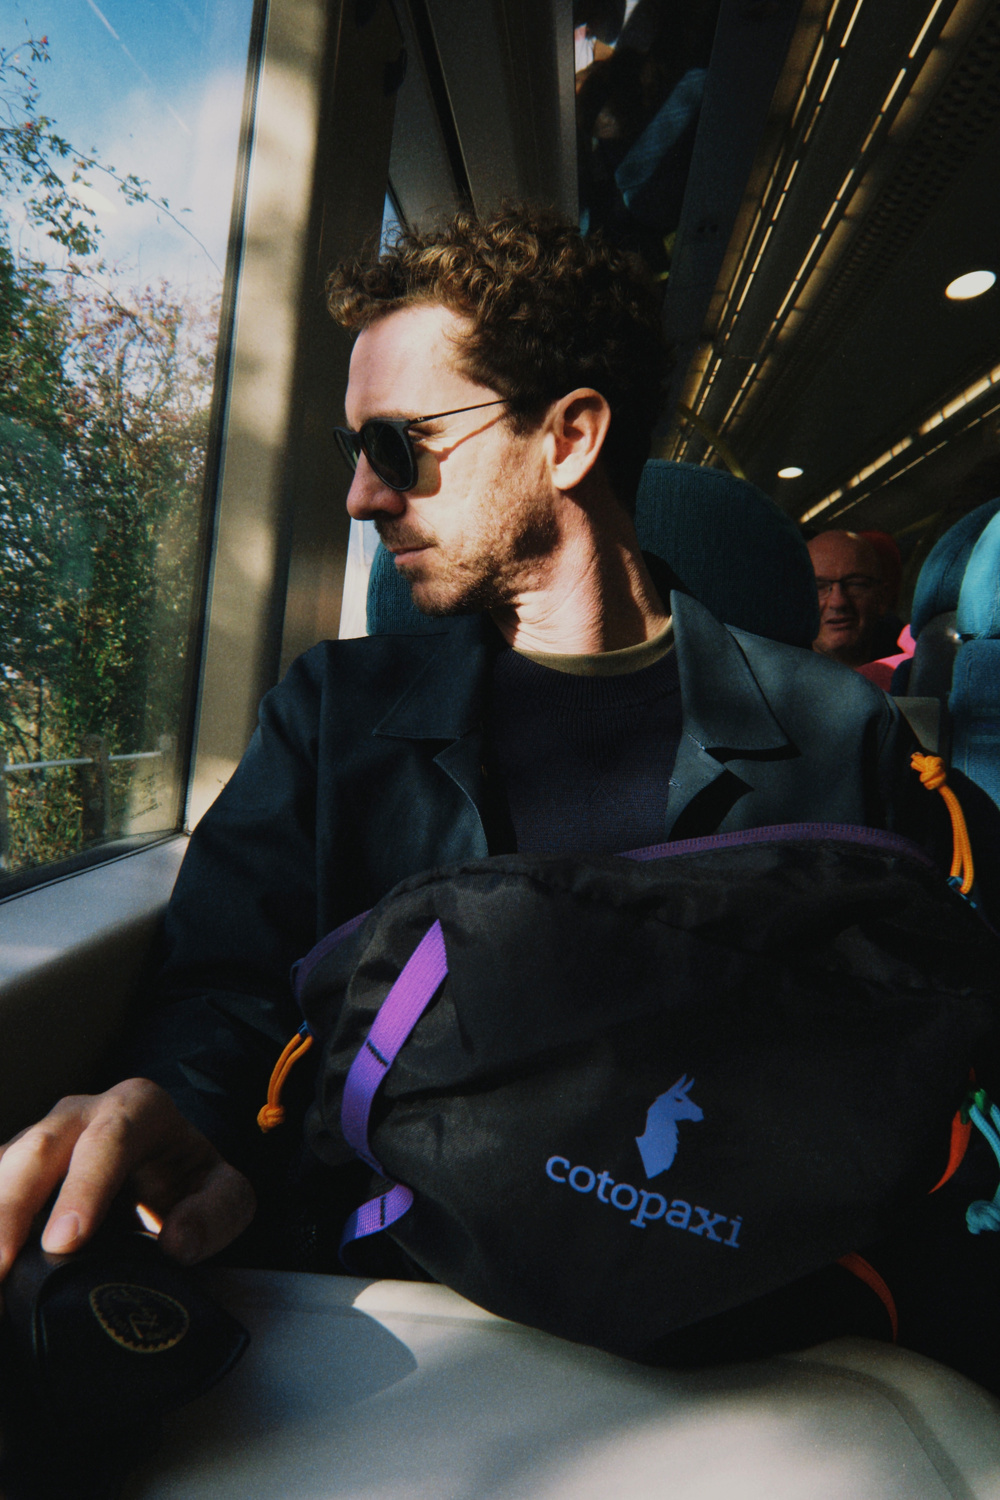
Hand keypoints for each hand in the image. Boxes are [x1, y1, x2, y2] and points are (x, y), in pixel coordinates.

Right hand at [0, 1079, 255, 1284]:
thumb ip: (216, 1213)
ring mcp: (37, 1138)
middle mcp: (78, 1113)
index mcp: (137, 1108)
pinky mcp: (10, 1169)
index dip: (82, 1189)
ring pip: (0, 1169)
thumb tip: (177, 1242)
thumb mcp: (227, 1193)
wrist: (161, 1169)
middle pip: (36, 1151)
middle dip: (10, 1211)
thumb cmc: (189, 1181)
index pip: (108, 1141)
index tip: (63, 1243)